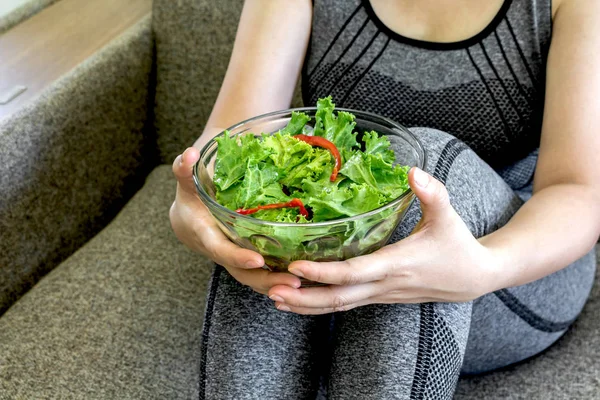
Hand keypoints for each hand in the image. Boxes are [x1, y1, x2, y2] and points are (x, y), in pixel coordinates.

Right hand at [170, 147, 301, 293]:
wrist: (189, 219)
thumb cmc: (191, 197)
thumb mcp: (186, 182)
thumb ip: (185, 169)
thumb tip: (189, 154)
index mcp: (206, 234)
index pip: (221, 249)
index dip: (238, 257)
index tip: (258, 260)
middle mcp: (221, 251)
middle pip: (242, 273)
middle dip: (266, 280)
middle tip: (292, 282)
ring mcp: (234, 259)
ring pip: (253, 279)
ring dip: (276, 285)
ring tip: (301, 285)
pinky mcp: (245, 261)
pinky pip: (260, 276)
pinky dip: (277, 281)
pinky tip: (300, 281)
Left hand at [267, 167, 499, 313]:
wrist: (472, 279)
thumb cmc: (457, 244)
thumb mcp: (447, 215)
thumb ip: (432, 193)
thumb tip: (413, 171)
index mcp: (395, 264)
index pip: (352, 273)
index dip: (322, 272)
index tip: (294, 266)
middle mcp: (383, 285)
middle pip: (338, 298)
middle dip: (303, 298)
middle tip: (271, 290)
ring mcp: (380, 295)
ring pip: (338, 306)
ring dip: (306, 305)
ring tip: (274, 297)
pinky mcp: (378, 297)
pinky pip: (345, 304)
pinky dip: (320, 304)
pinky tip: (300, 300)